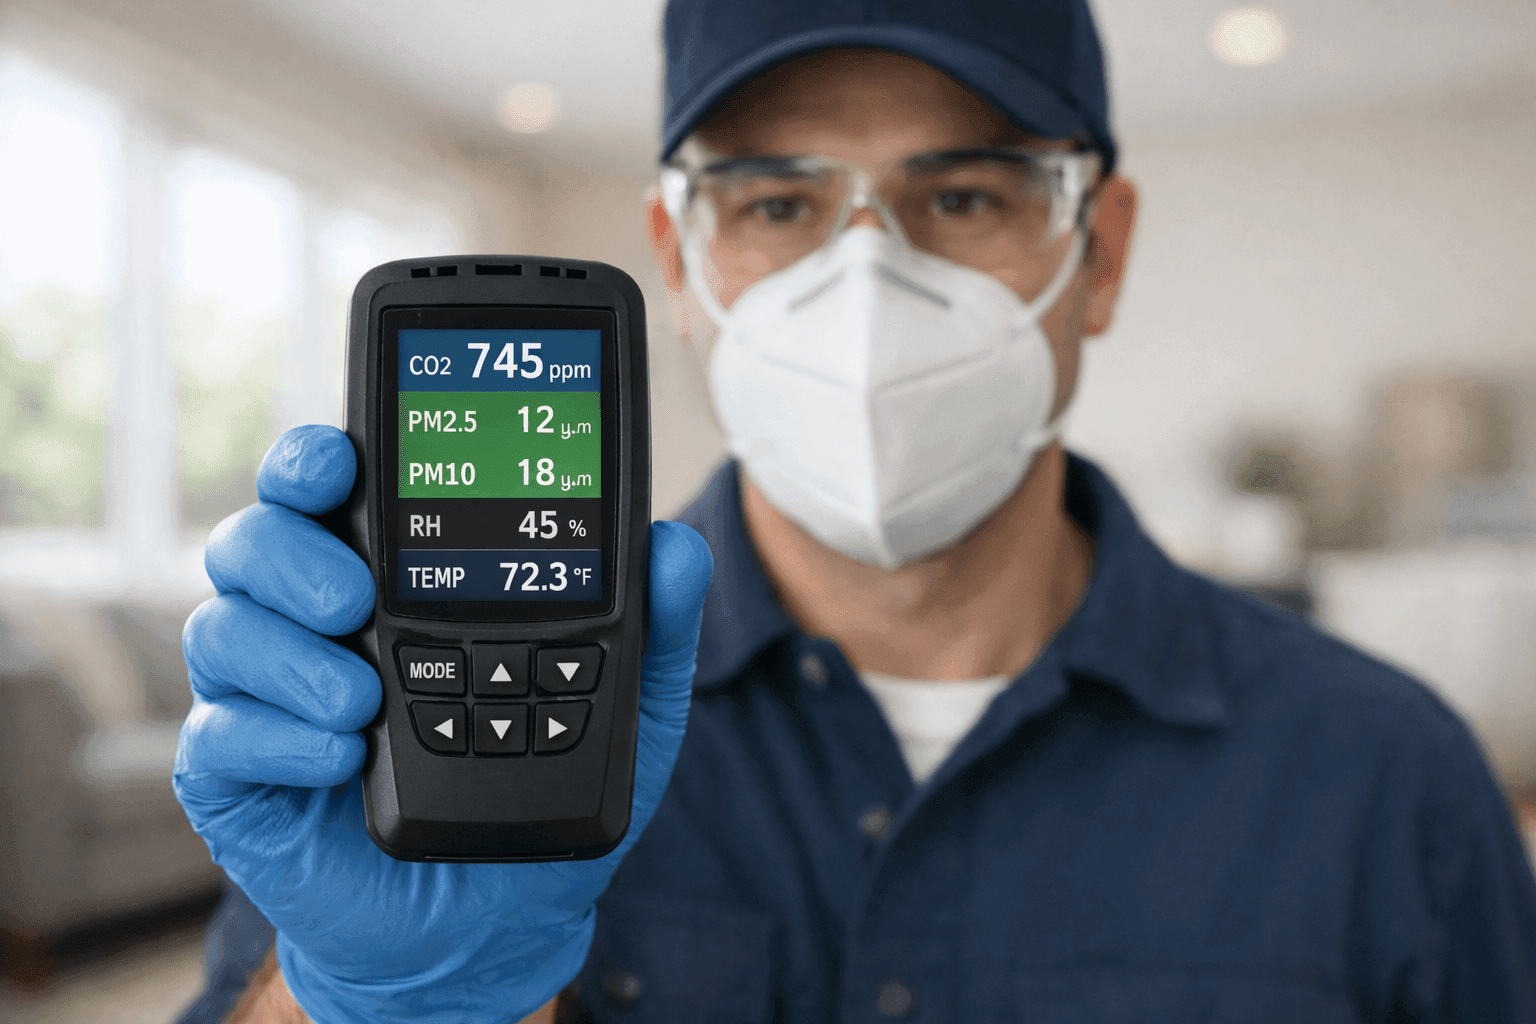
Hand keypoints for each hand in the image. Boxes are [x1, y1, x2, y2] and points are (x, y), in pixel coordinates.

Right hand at [174, 424, 711, 1023]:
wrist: (496, 919)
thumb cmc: (540, 785)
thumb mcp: (618, 708)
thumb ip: (648, 626)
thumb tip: (675, 545)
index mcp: (398, 580)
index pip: (334, 493)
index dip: (315, 460)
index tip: (337, 459)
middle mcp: (321, 625)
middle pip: (255, 542)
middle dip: (288, 549)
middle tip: (354, 596)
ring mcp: (275, 698)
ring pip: (221, 627)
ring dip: (284, 652)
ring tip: (363, 698)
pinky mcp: (242, 778)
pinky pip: (215, 737)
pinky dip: (273, 738)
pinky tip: (337, 757)